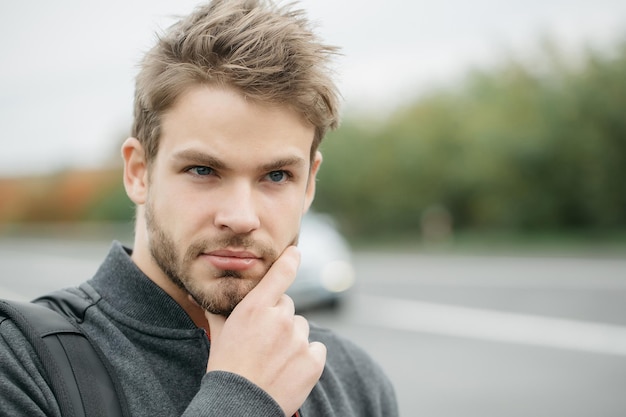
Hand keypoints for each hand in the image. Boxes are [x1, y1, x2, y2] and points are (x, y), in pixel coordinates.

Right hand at [204, 246, 326, 415]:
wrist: (239, 406)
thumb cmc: (226, 369)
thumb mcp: (219, 334)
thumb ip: (219, 310)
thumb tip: (199, 292)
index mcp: (256, 308)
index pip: (281, 273)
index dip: (290, 259)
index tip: (295, 252)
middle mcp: (280, 319)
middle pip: (288, 307)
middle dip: (279, 319)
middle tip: (265, 342)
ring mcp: (298, 339)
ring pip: (301, 328)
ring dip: (293, 339)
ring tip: (275, 360)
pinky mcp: (313, 360)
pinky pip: (316, 349)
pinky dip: (307, 357)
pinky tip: (289, 370)